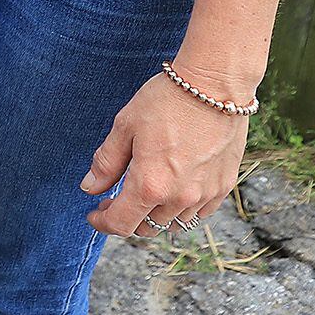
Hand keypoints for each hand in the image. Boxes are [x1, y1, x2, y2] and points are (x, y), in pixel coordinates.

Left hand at [80, 71, 248, 241]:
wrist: (215, 86)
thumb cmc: (166, 101)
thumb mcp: (125, 127)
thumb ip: (106, 163)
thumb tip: (90, 188)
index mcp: (150, 184)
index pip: (122, 224)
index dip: (103, 223)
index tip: (94, 214)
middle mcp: (180, 197)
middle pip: (147, 228)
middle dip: (127, 218)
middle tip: (115, 199)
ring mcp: (205, 194)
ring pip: (174, 223)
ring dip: (155, 215)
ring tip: (144, 193)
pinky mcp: (224, 186)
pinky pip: (200, 213)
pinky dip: (182, 209)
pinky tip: (173, 189)